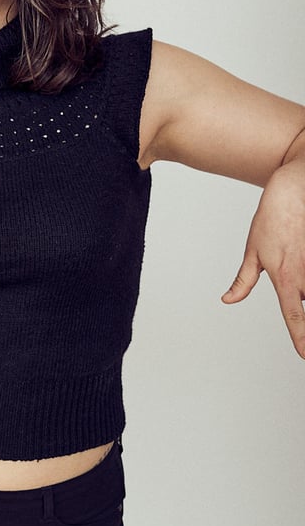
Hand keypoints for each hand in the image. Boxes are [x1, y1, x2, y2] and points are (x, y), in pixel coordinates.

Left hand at [222, 161, 304, 357]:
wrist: (294, 189)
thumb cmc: (272, 218)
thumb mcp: (252, 251)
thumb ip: (244, 281)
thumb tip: (228, 300)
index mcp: (285, 277)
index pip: (294, 315)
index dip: (301, 337)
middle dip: (300, 288)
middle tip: (289, 259)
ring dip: (303, 277)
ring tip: (293, 250)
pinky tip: (298, 247)